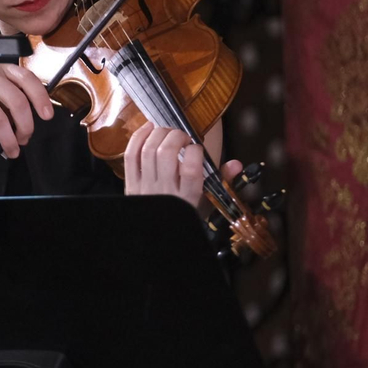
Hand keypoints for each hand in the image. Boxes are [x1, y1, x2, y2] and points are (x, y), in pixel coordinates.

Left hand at [122, 124, 241, 207]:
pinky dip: (138, 137)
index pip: (190, 168)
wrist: (159, 239)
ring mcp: (145, 187)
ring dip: (158, 133)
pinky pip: (131, 156)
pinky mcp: (130, 184)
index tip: (197, 148)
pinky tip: (148, 128)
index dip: (194, 150)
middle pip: (165, 153)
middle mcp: (165, 191)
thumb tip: (236, 163)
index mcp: (187, 198)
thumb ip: (222, 180)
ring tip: (167, 131)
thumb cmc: (186, 216)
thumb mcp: (207, 204)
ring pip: (148, 151)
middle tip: (182, 136)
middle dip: (175, 135)